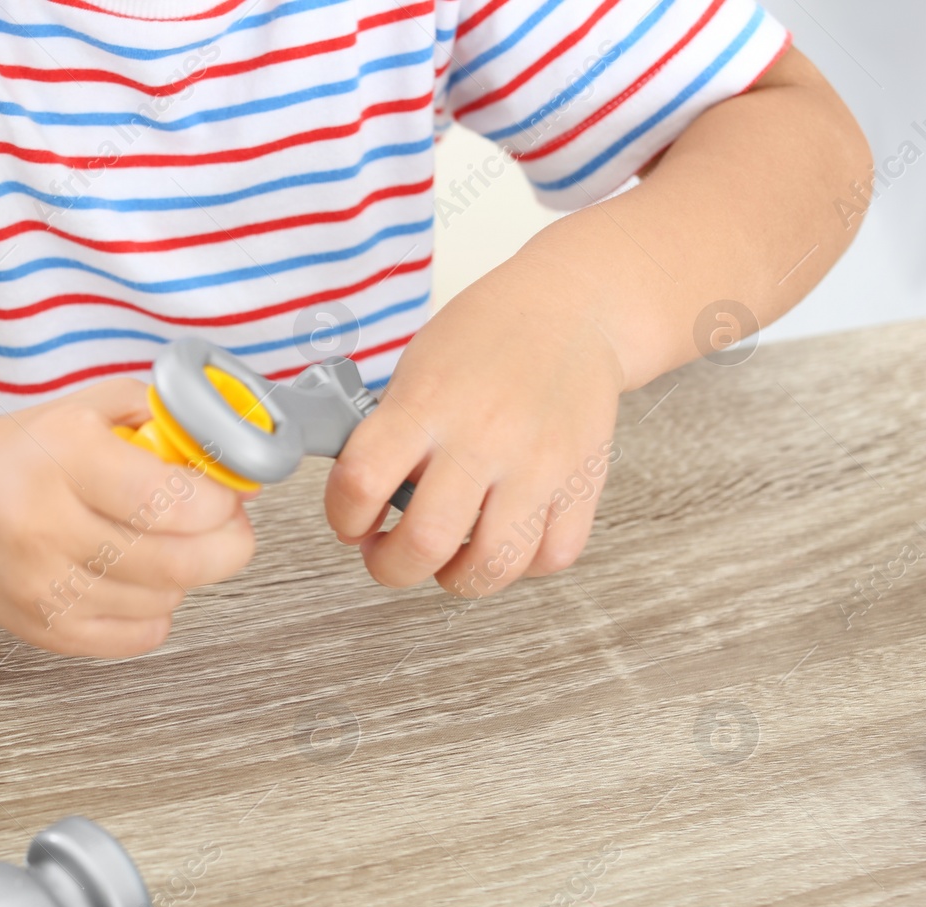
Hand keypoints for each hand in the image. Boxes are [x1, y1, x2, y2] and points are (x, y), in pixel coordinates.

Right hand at [0, 379, 254, 656]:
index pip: (165, 498)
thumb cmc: (33, 454)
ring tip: (162, 546)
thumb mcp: (95, 407)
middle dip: (225, 547)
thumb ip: (169, 419)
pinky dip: (156, 611)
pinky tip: (139, 580)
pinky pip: (137, 636)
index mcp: (62, 456)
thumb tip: (239, 468)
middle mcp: (42, 523)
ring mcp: (39, 584)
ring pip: (162, 600)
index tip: (227, 496)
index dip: (218, 504)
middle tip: (229, 530)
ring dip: (183, 576)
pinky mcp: (42, 628)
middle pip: (174, 561)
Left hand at [325, 256, 624, 595]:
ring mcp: (538, 465)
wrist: (570, 310)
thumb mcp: (414, 371)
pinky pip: (551, 557)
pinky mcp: (582, 482)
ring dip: (455, 577)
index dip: (343, 517)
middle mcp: (483, 438)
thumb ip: (387, 436)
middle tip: (387, 553)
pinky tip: (501, 540)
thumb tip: (357, 499)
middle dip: (391, 566)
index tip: (350, 521)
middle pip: (426, 542)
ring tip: (445, 558)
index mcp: (427, 404)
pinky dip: (521, 565)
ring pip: (493, 567)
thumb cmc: (484, 339)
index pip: (361, 483)